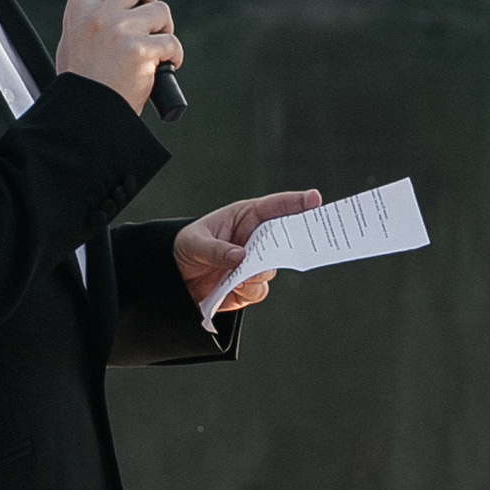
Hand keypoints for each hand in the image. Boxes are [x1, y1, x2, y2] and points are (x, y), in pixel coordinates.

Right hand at [55, 0, 181, 117]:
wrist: (86, 116)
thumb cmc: (84, 86)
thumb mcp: (74, 44)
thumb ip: (92, 20)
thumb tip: (121, 8)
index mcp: (78, 11)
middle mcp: (98, 14)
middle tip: (152, 21)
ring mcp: (119, 30)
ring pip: (160, 11)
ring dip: (164, 30)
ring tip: (155, 53)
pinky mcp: (141, 50)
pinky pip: (172, 41)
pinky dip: (175, 56)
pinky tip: (165, 69)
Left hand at [176, 188, 322, 315]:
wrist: (174, 278)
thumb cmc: (185, 247)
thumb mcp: (194, 243)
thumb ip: (216, 249)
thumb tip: (240, 257)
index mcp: (245, 218)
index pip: (275, 207)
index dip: (297, 202)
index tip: (315, 200)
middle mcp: (254, 240)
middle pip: (284, 239)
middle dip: (292, 243)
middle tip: (295, 245)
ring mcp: (253, 263)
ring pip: (272, 268)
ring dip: (260, 272)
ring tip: (240, 275)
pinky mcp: (248, 286)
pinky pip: (259, 289)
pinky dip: (249, 289)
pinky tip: (234, 287)